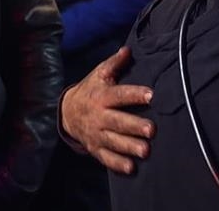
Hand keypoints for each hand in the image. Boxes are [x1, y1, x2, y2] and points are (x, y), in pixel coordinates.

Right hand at [61, 46, 154, 173]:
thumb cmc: (90, 90)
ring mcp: (96, 134)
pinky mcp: (95, 147)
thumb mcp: (99, 74)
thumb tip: (127, 50)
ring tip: (146, 151)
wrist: (66, 112)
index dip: (135, 94)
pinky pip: (106, 157)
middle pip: (118, 122)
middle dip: (134, 126)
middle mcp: (99, 116)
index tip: (151, 95)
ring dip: (130, 147)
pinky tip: (131, 168)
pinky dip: (117, 164)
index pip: (120, 95)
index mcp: (102, 96)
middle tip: (152, 130)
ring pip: (114, 141)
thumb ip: (114, 63)